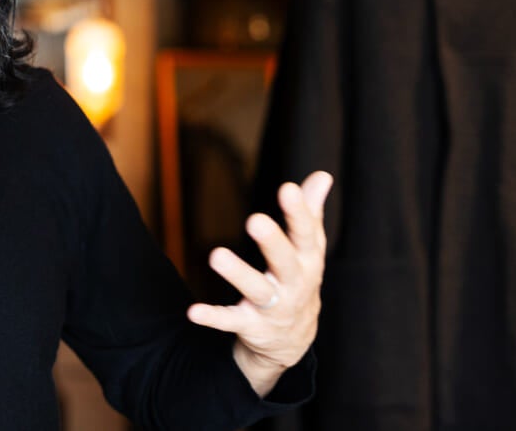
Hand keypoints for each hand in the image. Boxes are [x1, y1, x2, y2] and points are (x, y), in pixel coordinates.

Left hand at [185, 171, 332, 396]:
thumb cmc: (299, 279)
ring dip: (237, 274)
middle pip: (286, 262)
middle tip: (255, 220)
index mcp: (308, 261)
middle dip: (272, 242)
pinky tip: (193, 311)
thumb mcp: (309, 249)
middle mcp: (294, 284)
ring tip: (215, 256)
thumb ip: (311, 212)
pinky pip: (231, 321)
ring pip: (258, 290)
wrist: (293, 340)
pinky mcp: (251, 326)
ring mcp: (273, 307)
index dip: (299, 212)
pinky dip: (213, 317)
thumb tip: (323, 175)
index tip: (288, 188)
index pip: (306, 234)